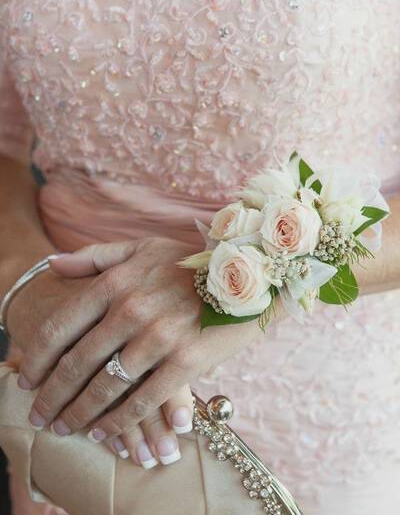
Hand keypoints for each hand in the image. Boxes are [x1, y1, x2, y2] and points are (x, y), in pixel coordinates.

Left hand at [16, 237, 261, 453]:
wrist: (252, 275)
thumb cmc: (192, 261)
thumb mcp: (142, 248)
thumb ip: (95, 257)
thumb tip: (51, 265)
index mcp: (116, 282)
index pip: (60, 326)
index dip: (37, 357)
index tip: (27, 377)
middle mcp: (131, 310)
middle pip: (76, 363)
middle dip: (53, 395)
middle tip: (41, 414)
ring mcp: (159, 338)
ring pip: (106, 387)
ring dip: (80, 413)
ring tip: (66, 427)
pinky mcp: (186, 362)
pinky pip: (143, 401)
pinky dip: (120, 422)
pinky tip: (105, 433)